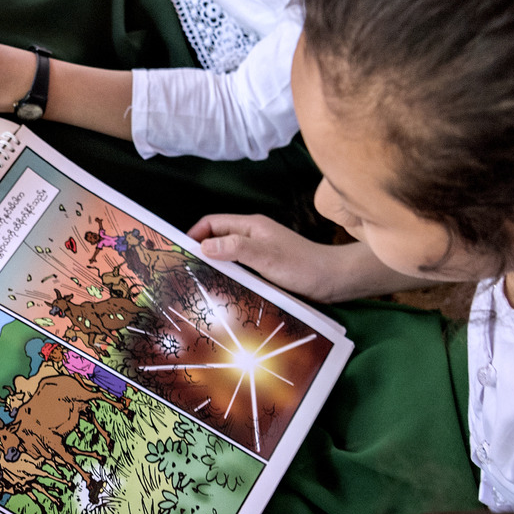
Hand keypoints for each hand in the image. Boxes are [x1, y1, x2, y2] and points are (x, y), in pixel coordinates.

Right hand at [186, 214, 354, 300]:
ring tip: (197, 284)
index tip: (180, 253)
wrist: (333, 281)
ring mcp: (258, 253)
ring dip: (213, 266)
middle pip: (216, 239)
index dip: (194, 234)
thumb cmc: (303, 267)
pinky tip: (222, 291)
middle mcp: (252, 237)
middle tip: (184, 272)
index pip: (212, 223)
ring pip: (226, 256)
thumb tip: (204, 245)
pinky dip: (226, 277)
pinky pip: (238, 269)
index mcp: (251, 227)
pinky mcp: (264, 268)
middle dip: (199, 252)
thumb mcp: (266, 257)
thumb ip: (236, 249)